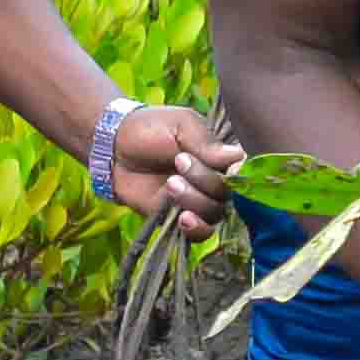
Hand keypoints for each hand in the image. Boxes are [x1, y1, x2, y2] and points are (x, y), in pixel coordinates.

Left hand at [99, 103, 241, 235]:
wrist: (114, 147)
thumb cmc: (151, 128)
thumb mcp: (182, 125)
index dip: (242, 174)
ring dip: (195, 200)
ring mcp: (198, 202)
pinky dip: (196, 228)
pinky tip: (183, 217)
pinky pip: (200, 233)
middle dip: (206, 180)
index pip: (245, 170)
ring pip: (214, 213)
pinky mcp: (179, 219)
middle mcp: (215, 181)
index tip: (231, 169)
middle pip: (229, 194)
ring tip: (171, 183)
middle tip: (179, 161)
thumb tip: (241, 157)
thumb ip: (208, 144)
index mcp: (220, 156)